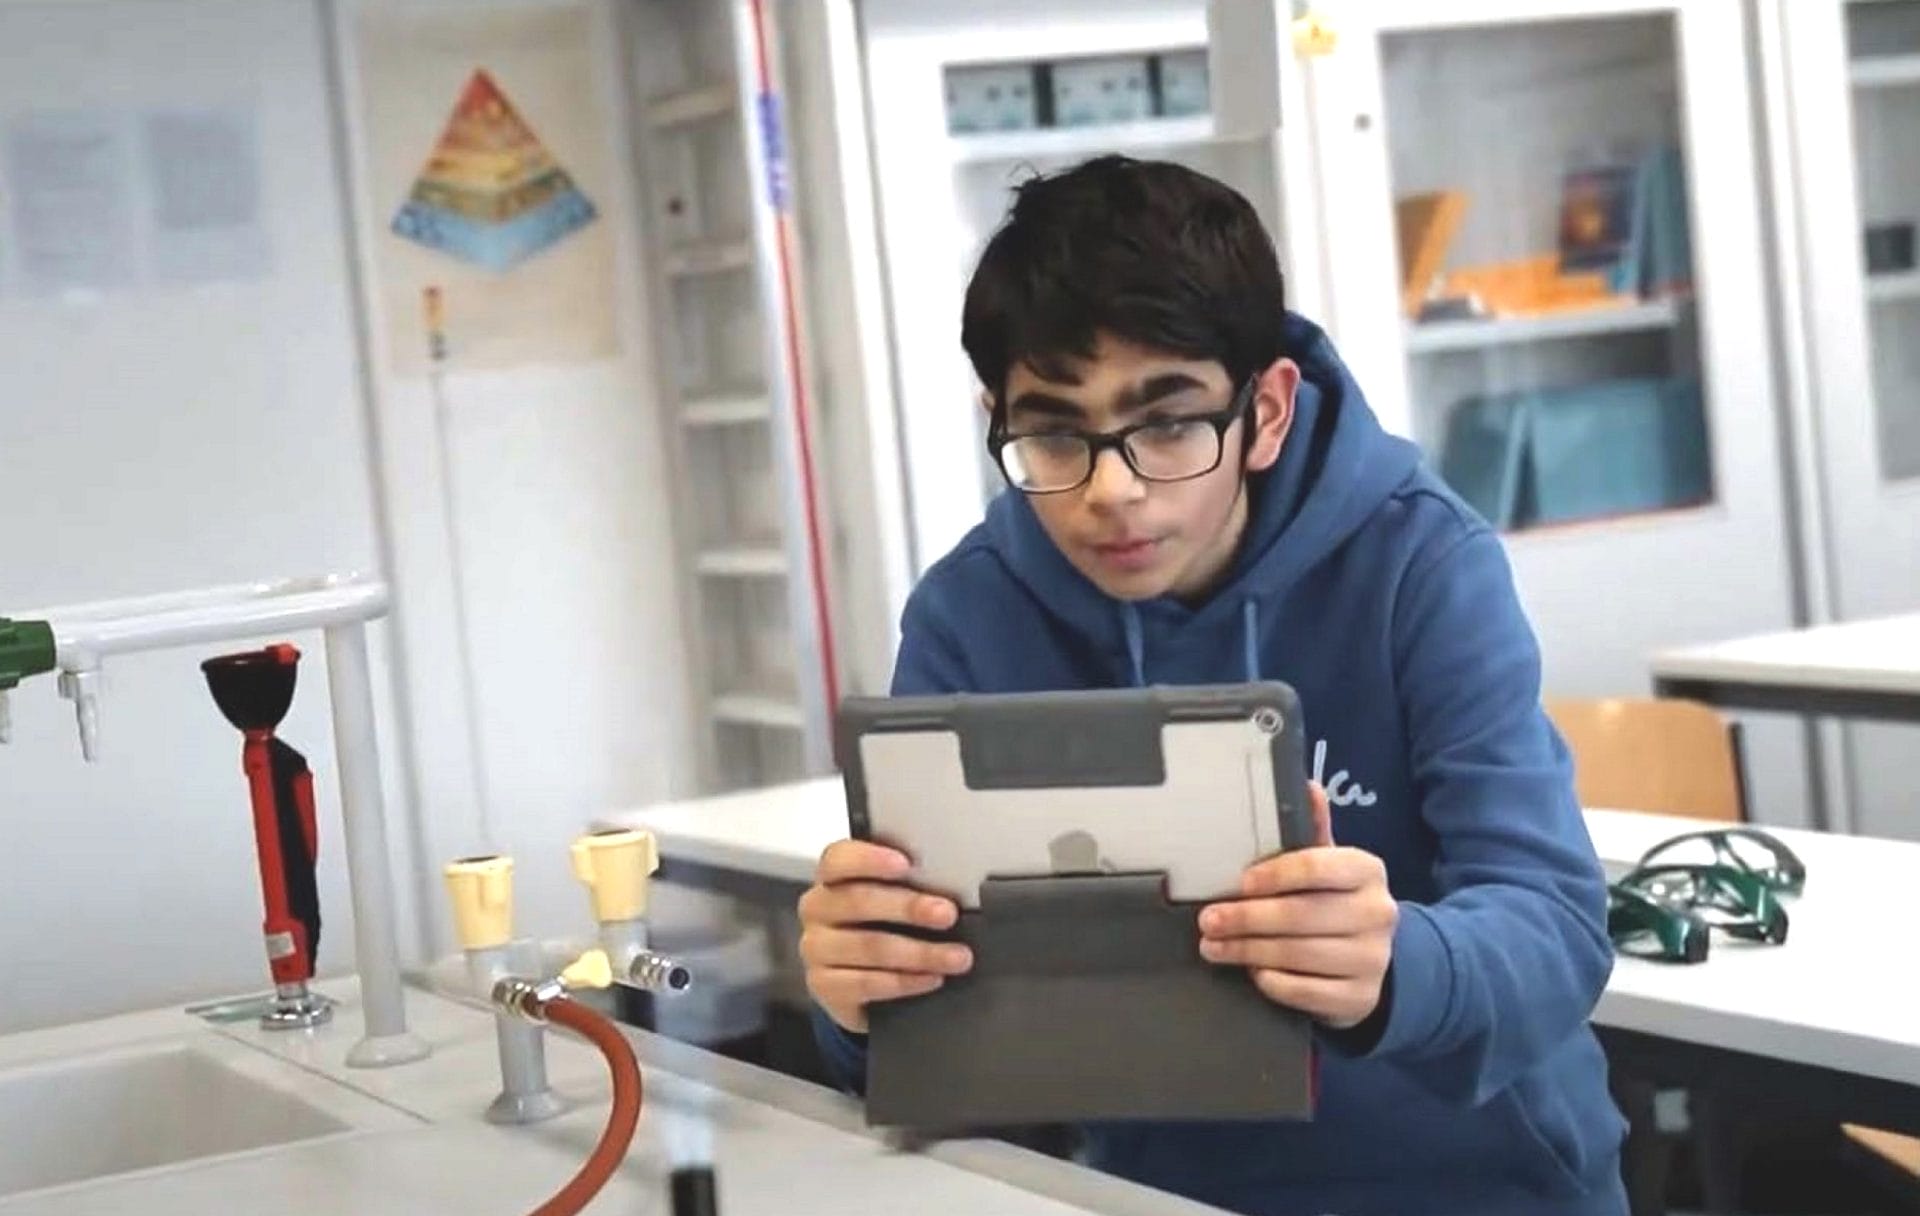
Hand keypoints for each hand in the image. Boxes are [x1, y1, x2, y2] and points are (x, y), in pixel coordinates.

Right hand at [798, 839, 972, 1032]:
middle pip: (858, 901)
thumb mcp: (892, 901)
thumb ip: (910, 886)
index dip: (870, 859)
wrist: (861, 983)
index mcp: (832, 877)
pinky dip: (905, 981)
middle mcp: (818, 909)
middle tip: (947, 914)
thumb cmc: (881, 928)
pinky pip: (866, 983)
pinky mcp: (823, 986)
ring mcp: (816, 949)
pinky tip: (931, 978)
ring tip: (956, 957)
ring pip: (869, 946)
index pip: (839, 859)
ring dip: (919, 952)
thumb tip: (952, 886)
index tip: (906, 863)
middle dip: (908, 907)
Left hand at [1197, 783, 1396, 1028]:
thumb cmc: (1336, 903)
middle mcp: (1377, 913)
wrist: (1375, 960)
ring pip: (1299, 955)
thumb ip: (1313, 831)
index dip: (1275, 875)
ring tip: (1214, 946)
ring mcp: (1372, 959)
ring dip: (1248, 951)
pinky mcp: (1359, 998)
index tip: (1239, 882)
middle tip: (1208, 920)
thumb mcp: (1329, 865)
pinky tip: (1253, 972)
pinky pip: (1305, 992)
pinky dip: (1272, 982)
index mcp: (1367, 871)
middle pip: (1302, 915)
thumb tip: (1306, 785)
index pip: (1319, 867)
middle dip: (1247, 919)